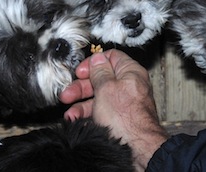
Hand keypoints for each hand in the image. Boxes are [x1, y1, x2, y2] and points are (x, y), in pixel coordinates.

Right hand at [59, 50, 167, 170]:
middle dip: (81, 87)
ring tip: (71, 113)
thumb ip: (99, 71)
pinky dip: (88, 116)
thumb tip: (97, 58)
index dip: (93, 63)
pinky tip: (78, 121)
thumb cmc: (126, 117)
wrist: (136, 148)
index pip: (111, 58)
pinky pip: (101, 112)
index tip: (81, 71)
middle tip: (68, 93)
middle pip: (100, 79)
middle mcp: (128, 86)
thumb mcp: (106, 87)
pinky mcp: (119, 119)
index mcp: (130, 72)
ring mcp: (124, 103)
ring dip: (81, 105)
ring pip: (98, 98)